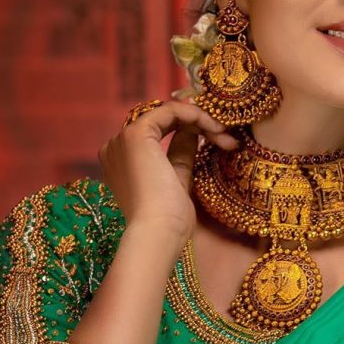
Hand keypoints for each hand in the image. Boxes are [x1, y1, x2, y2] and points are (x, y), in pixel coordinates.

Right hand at [98, 100, 239, 243]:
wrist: (158, 232)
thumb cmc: (168, 219)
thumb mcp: (178, 180)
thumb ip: (181, 154)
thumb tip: (193, 132)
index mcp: (123, 160)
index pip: (159, 132)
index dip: (190, 130)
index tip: (219, 140)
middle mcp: (117, 146)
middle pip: (163, 120)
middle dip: (199, 124)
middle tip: (227, 137)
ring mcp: (123, 138)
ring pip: (168, 113)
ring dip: (201, 120)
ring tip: (225, 136)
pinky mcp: (135, 133)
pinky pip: (169, 111)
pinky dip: (195, 114)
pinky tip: (214, 127)